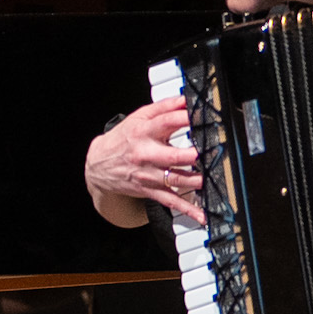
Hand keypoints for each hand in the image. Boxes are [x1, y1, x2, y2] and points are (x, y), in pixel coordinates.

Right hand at [85, 98, 202, 224]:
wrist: (98, 165)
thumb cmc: (123, 139)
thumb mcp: (138, 118)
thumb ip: (163, 107)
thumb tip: (186, 98)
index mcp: (144, 132)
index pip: (167, 122)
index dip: (187, 118)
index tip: (206, 116)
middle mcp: (146, 154)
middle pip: (174, 156)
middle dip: (194, 156)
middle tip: (213, 152)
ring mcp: (149, 175)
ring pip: (176, 180)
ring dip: (197, 181)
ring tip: (214, 178)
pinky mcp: (151, 190)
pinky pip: (171, 201)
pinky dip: (188, 210)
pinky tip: (202, 215)